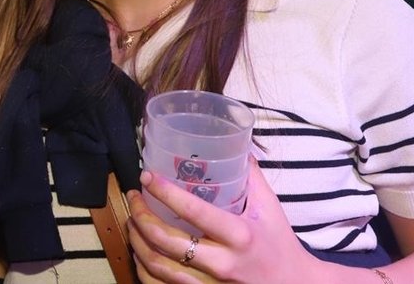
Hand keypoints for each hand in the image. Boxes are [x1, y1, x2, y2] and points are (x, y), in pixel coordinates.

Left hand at [126, 158, 320, 282]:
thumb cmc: (280, 245)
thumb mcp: (270, 208)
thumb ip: (251, 176)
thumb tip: (236, 145)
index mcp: (239, 236)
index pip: (194, 212)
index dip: (165, 192)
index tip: (147, 176)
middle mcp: (223, 263)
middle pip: (166, 242)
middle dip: (141, 217)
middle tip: (134, 199)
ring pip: (158, 267)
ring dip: (137, 242)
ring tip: (132, 221)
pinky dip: (144, 270)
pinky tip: (141, 253)